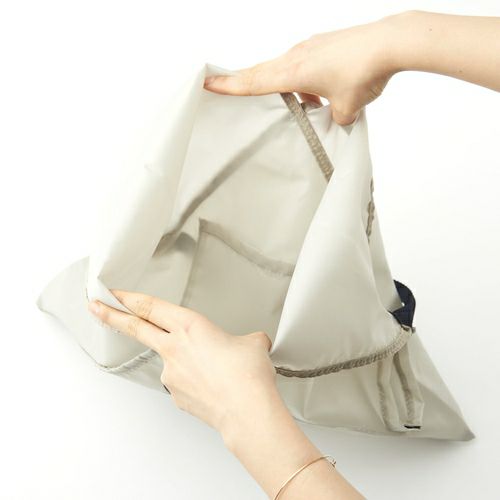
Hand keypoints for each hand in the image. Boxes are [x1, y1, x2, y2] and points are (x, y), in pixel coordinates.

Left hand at [87, 290, 277, 435]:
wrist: (246, 411)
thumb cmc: (247, 376)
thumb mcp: (252, 344)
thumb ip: (245, 339)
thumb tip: (251, 344)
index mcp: (189, 327)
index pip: (150, 306)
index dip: (129, 297)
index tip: (112, 293)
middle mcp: (174, 348)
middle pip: (135, 327)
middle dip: (111, 315)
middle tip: (95, 307)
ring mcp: (171, 374)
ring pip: (170, 358)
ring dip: (186, 360)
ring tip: (219, 371)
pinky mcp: (176, 395)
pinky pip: (183, 382)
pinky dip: (195, 381)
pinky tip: (215, 386)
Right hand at [203, 14, 399, 124]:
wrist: (390, 42)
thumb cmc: (365, 71)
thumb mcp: (347, 108)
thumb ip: (337, 118)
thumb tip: (337, 117)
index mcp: (295, 73)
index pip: (254, 82)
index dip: (230, 86)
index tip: (207, 83)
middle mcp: (297, 56)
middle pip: (261, 72)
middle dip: (241, 80)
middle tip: (220, 84)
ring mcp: (310, 47)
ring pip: (283, 68)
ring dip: (280, 84)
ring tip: (287, 100)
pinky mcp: (324, 44)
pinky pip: (303, 63)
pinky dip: (303, 78)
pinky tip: (319, 90)